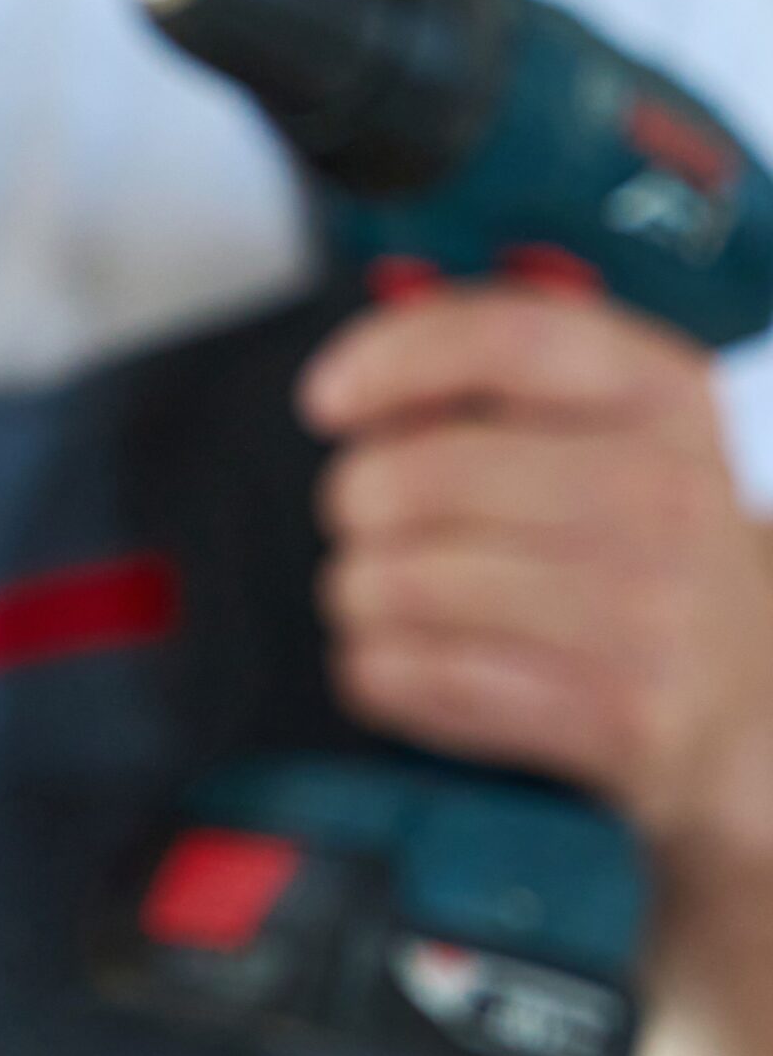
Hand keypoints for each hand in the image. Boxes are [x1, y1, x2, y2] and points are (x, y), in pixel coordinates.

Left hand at [302, 285, 772, 854]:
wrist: (766, 698)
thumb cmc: (656, 545)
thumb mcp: (619, 428)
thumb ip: (496, 384)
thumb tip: (365, 395)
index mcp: (665, 398)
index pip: (505, 341)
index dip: (390, 359)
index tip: (326, 399)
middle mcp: (665, 495)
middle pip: (423, 474)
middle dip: (356, 500)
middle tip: (366, 516)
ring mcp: (646, 611)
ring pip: (400, 584)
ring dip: (361, 591)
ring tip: (391, 594)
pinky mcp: (617, 714)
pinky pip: (420, 677)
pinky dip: (382, 670)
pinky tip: (415, 660)